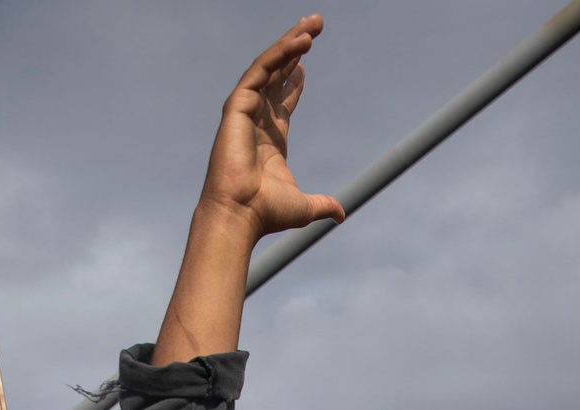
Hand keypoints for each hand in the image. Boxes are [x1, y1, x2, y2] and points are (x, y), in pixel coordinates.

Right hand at [200, 15, 343, 244]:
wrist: (241, 213)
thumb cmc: (266, 213)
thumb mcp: (304, 207)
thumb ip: (323, 204)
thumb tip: (341, 214)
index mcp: (271, 140)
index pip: (283, 101)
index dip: (294, 80)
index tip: (305, 63)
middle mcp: (258, 120)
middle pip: (278, 75)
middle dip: (296, 50)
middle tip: (315, 26)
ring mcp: (247, 110)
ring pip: (271, 66)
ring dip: (291, 43)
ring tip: (314, 25)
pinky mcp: (238, 105)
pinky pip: (261, 70)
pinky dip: (280, 54)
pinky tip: (300, 42)